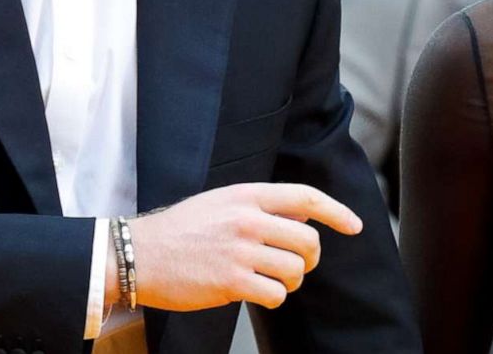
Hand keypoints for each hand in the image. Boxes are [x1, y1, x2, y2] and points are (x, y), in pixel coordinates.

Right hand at [127, 183, 361, 311]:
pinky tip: (255, 292)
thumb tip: (302, 215)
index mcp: (246, 196)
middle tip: (298, 266)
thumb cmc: (180, 231)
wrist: (137, 255)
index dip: (336, 212)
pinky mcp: (231, 281)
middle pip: (308, 240)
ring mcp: (240, 250)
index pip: (305, 197)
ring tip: (270, 280)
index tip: (354, 226)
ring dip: (290, 281)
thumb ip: (259, 206)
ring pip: (295, 269)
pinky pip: (275, 293)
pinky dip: (273, 297)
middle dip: (310, 258)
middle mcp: (247, 219)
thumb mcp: (221, 203)